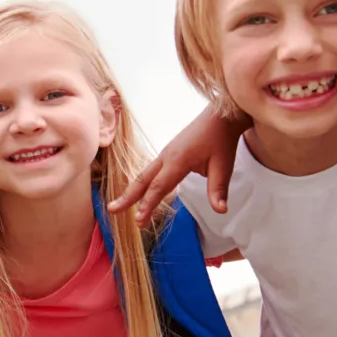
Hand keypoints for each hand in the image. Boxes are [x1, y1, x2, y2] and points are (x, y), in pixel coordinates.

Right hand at [111, 107, 246, 224]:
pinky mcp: (168, 153)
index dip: (147, 205)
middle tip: (112, 211)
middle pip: (143, 180)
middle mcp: (166, 156)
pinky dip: (141, 183)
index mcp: (178, 160)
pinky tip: (137, 192)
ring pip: (144, 174)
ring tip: (119, 205)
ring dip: (131, 191)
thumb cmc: (221, 140)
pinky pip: (150, 170)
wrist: (221, 115)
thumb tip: (221, 211)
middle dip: (127, 197)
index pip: (158, 187)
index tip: (139, 221)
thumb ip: (218, 190)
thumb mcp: (224, 166)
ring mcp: (165, 153)